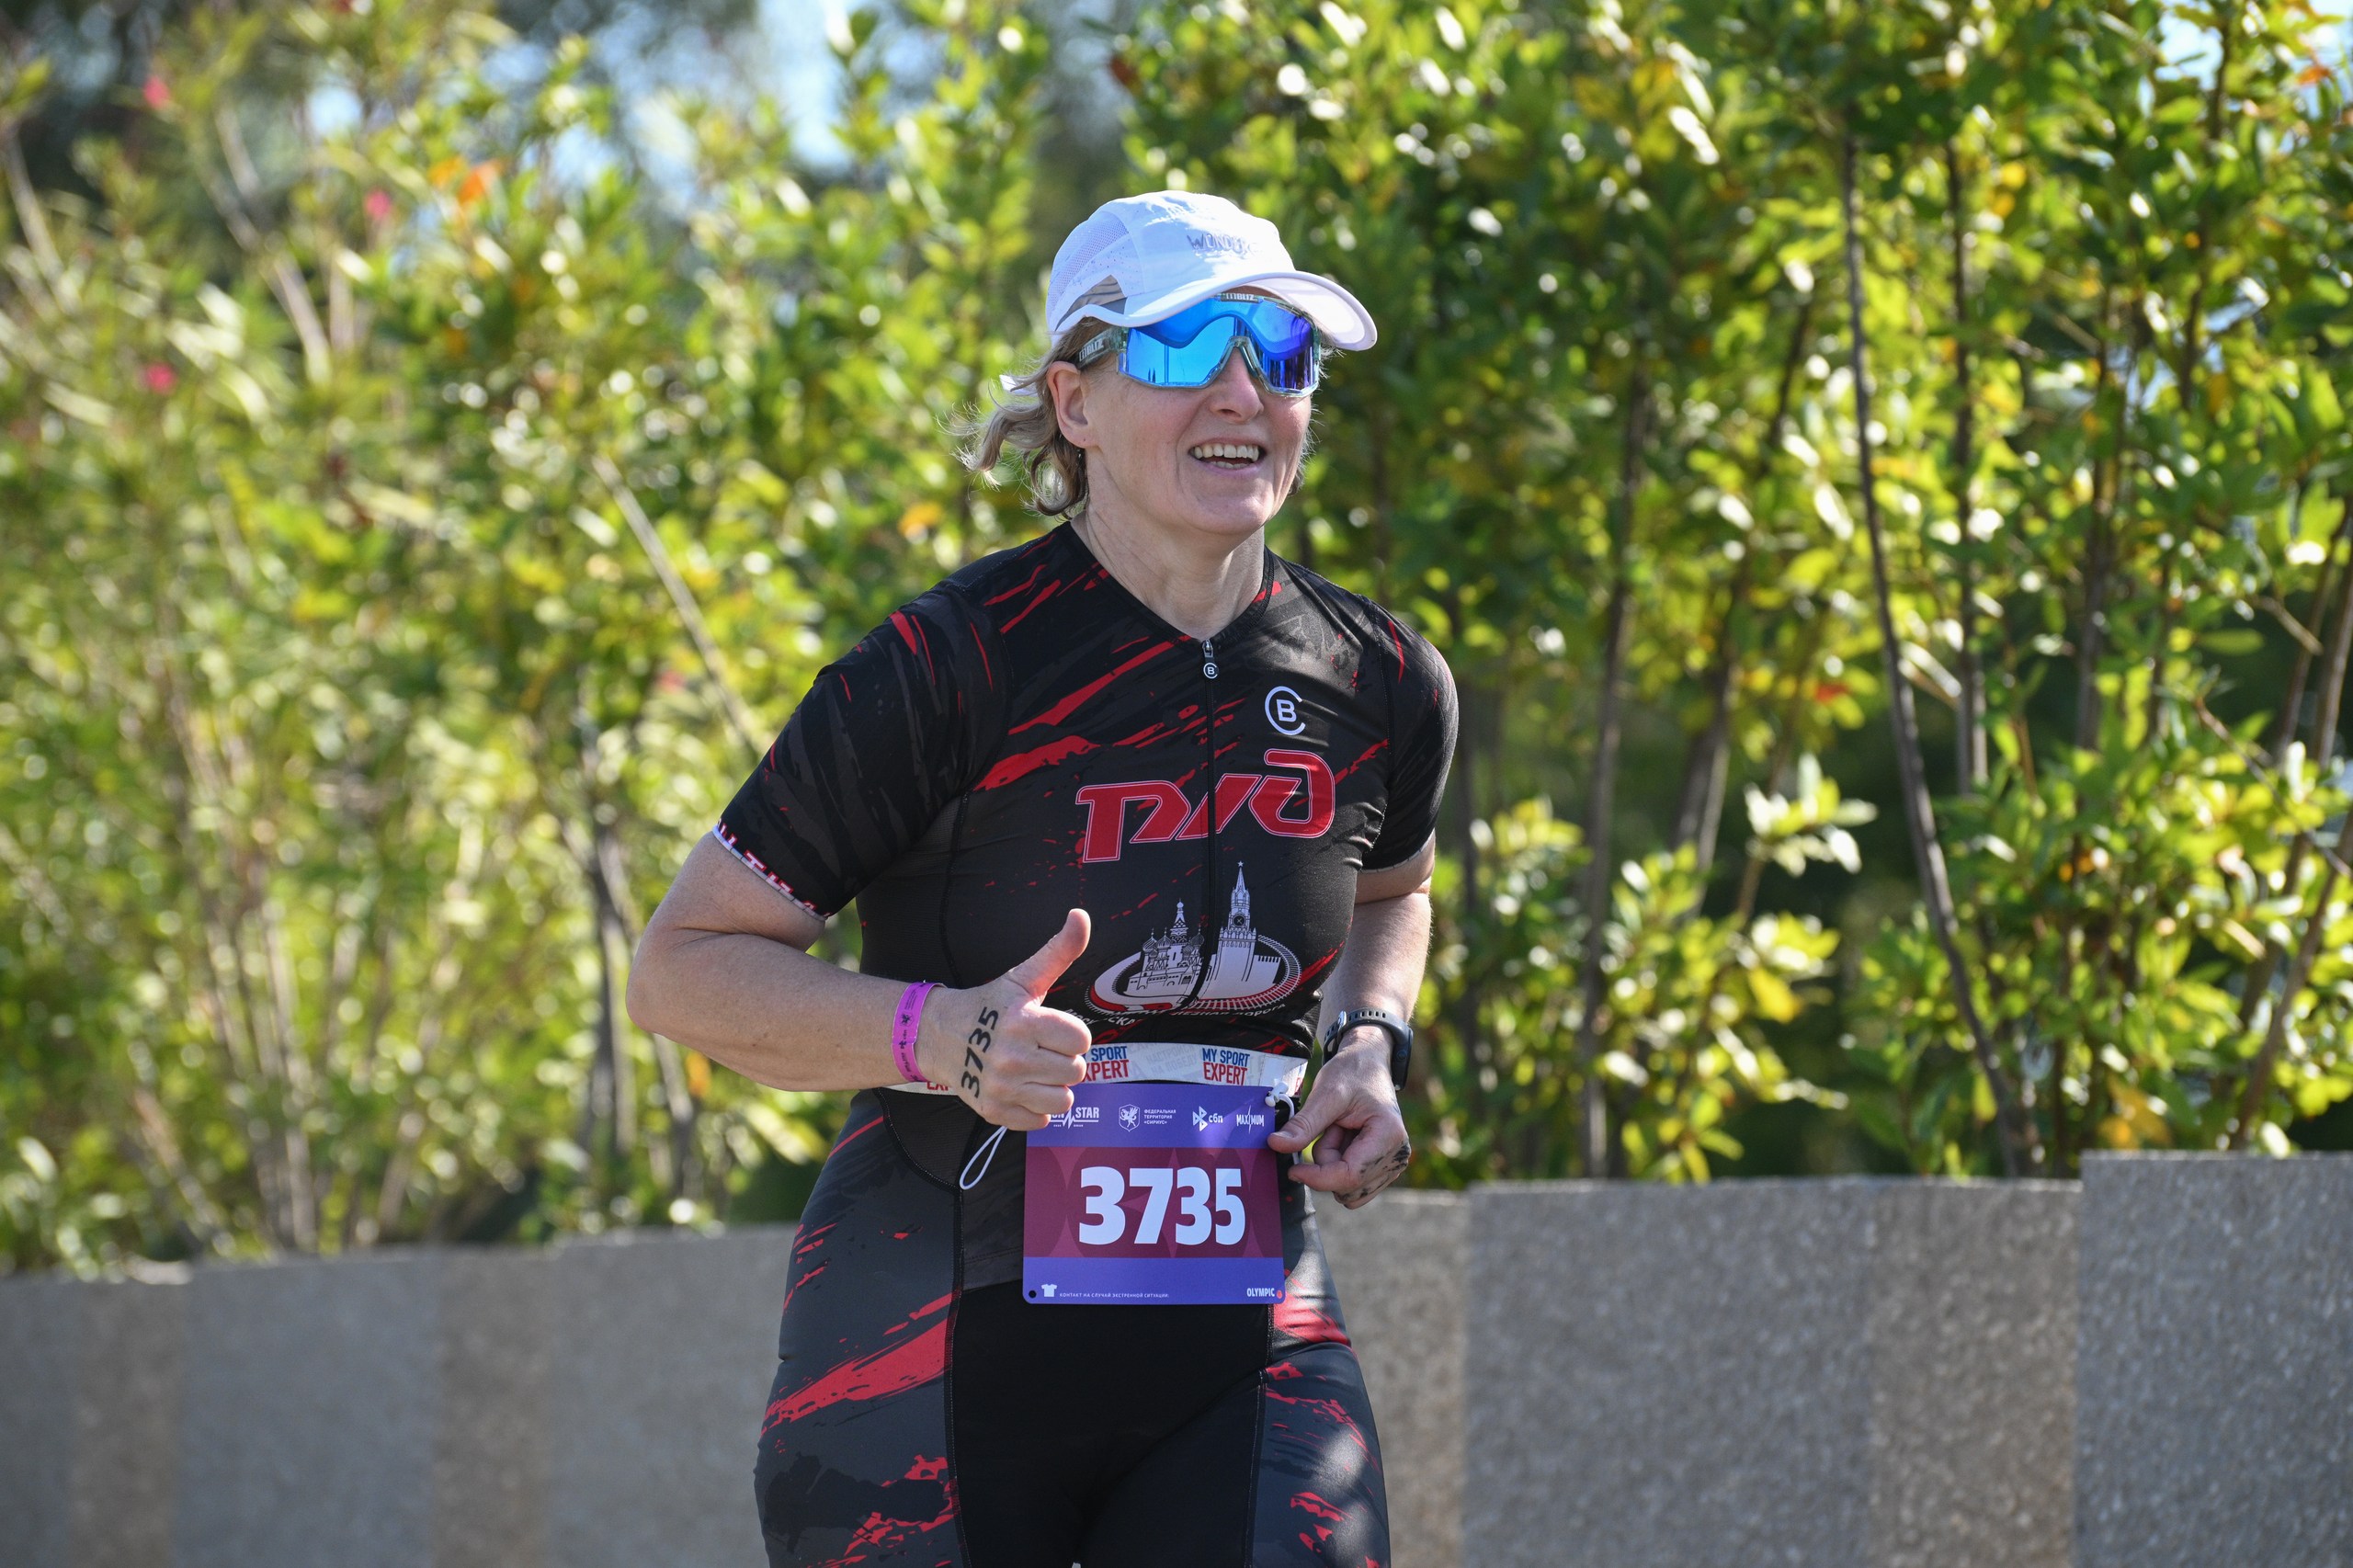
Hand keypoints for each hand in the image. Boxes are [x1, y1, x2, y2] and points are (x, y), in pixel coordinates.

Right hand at [917, 910, 1093, 1130]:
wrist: (939, 1036)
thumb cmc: (990, 1005)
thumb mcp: (1023, 976)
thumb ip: (1058, 950)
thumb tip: (1081, 915)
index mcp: (1024, 1021)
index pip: (1081, 1040)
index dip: (1071, 1034)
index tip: (1051, 1029)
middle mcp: (1011, 1056)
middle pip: (1075, 1071)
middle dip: (1064, 1060)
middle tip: (1041, 1050)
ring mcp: (1001, 1087)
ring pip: (1062, 1100)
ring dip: (1053, 1087)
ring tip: (1035, 1071)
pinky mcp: (994, 1111)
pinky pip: (1040, 1120)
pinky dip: (1035, 1108)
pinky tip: (1021, 1088)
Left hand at [1266, 1028, 1410, 1208]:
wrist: (1368, 1062)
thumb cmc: (1352, 1072)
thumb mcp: (1325, 1094)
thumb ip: (1303, 1124)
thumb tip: (1275, 1145)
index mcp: (1389, 1135)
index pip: (1350, 1176)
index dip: (1318, 1178)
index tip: (1293, 1169)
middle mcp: (1397, 1154)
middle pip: (1348, 1185)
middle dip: (1328, 1162)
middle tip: (1330, 1127)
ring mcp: (1392, 1163)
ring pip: (1348, 1187)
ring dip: (1333, 1163)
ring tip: (1338, 1129)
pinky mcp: (1382, 1166)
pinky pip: (1352, 1182)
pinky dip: (1339, 1163)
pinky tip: (1343, 1137)